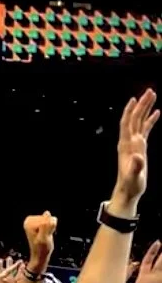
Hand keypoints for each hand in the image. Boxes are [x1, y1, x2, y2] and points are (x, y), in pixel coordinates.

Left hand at [23, 211, 56, 271]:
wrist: (40, 255)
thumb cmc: (41, 249)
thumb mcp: (44, 238)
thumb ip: (46, 226)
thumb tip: (47, 213)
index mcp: (29, 223)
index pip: (46, 219)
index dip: (48, 229)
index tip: (43, 237)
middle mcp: (29, 220)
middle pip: (48, 218)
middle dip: (49, 228)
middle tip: (45, 237)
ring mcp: (34, 221)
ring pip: (51, 219)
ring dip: (50, 229)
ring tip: (45, 236)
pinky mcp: (39, 222)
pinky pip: (52, 221)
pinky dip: (51, 228)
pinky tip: (46, 234)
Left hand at [114, 90, 158, 205]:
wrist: (128, 191)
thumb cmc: (130, 185)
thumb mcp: (134, 177)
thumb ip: (136, 166)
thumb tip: (138, 156)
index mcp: (126, 145)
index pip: (127, 123)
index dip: (130, 111)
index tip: (135, 98)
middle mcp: (129, 142)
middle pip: (134, 118)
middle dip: (141, 104)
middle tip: (150, 91)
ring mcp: (134, 144)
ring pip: (140, 122)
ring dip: (146, 109)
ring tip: (153, 96)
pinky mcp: (140, 147)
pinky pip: (145, 130)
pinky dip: (150, 120)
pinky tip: (156, 113)